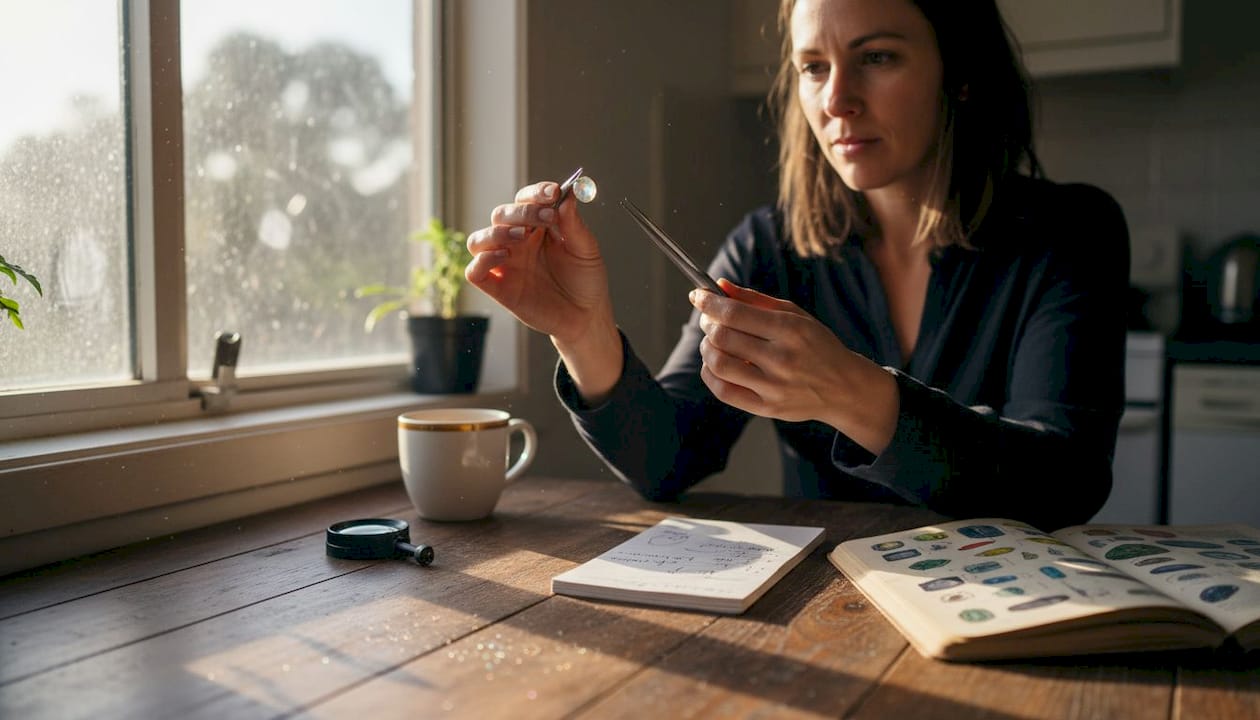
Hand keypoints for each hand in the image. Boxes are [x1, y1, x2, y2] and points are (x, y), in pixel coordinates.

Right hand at [465, 179, 614, 346]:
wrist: (587, 315)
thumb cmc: (586, 280)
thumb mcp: (586, 249)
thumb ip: (574, 223)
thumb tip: (568, 193)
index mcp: (537, 227)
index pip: (525, 200)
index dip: (536, 193)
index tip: (554, 192)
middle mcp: (517, 242)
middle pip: (500, 215)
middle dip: (521, 212)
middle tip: (546, 217)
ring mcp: (506, 264)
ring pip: (478, 240)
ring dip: (495, 232)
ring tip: (521, 236)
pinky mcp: (499, 288)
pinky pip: (475, 271)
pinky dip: (482, 260)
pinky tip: (504, 256)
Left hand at [690, 279, 898, 450]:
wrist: (844, 387)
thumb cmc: (817, 345)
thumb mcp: (795, 315)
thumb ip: (755, 300)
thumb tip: (719, 286)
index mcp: (791, 330)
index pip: (735, 313)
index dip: (709, 302)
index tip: (698, 295)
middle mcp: (783, 359)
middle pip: (723, 337)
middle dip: (707, 323)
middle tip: (708, 319)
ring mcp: (774, 387)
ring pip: (719, 364)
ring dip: (706, 348)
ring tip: (713, 342)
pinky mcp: (768, 408)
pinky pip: (723, 391)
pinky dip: (710, 374)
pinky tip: (715, 364)